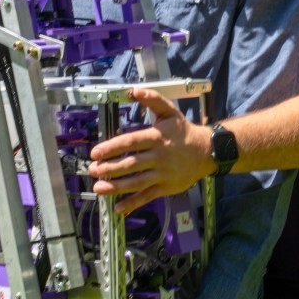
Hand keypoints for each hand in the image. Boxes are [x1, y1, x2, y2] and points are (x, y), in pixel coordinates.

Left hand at [88, 88, 212, 214]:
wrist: (206, 151)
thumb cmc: (183, 131)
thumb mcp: (169, 111)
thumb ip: (152, 99)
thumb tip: (134, 91)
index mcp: (156, 137)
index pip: (131, 142)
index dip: (112, 147)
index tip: (95, 152)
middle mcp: (159, 156)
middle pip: (131, 164)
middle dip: (109, 168)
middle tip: (92, 170)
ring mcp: (162, 173)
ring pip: (137, 182)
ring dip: (116, 187)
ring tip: (99, 188)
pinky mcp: (166, 187)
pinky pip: (147, 196)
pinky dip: (133, 203)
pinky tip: (119, 207)